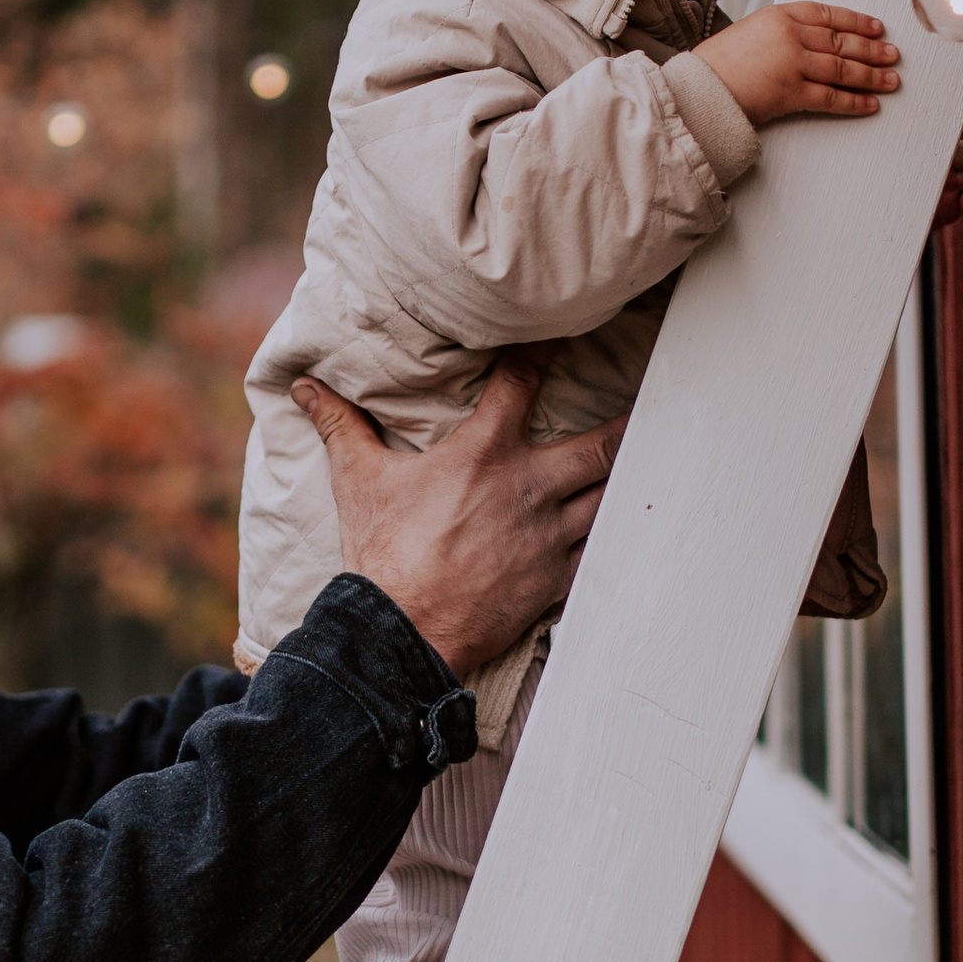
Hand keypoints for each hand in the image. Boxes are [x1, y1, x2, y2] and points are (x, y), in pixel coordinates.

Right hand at [293, 355, 623, 679]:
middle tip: (655, 401)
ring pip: (611, 496)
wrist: (401, 632)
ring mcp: (548, 536)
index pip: (522, 381)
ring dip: (630, 477)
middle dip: (629, 422)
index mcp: (483, 454)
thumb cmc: (382, 554)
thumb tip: (306, 387)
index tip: (565, 329)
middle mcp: (527, 488)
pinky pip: (602, 549)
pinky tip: (630, 525)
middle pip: (601, 445)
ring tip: (656, 459)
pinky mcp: (555, 578)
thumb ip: (341, 427)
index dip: (546, 348)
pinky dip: (617, 535)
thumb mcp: (358, 481)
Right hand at [695, 0, 901, 125]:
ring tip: (890, 80)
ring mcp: (792, 63)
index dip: (857, 21)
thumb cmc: (718, 64)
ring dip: (871, 76)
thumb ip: (782, 33)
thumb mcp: (751, 31)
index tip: (877, 28)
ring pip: (843, 69)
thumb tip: (813, 43)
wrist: (698, 87)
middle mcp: (790, 35)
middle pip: (843, 42)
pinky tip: (870, 104)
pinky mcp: (791, 93)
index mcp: (780, 15)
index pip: (829, 14)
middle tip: (893, 55)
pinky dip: (853, 102)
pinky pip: (831, 97)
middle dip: (872, 50)